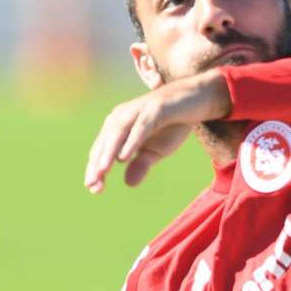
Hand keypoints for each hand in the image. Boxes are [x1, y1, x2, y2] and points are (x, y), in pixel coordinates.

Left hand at [82, 72, 231, 192]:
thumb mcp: (157, 150)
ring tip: (101, 172)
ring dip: (108, 153)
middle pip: (105, 141)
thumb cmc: (173, 124)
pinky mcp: (155, 108)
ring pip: (118, 133)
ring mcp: (138, 110)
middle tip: (92, 184)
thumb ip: (141, 164)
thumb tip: (128, 183)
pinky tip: (123, 158)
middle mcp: (123, 115)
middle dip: (98, 163)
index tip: (92, 189)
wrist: (197, 101)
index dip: (96, 168)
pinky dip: (130, 142)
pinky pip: (140, 128)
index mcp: (119, 124)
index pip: (102, 148)